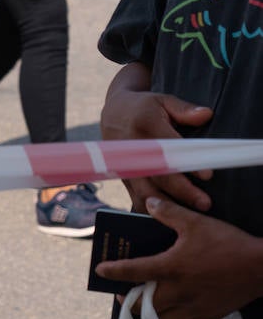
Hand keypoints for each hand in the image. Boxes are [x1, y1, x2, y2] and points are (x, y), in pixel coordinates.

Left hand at [95, 197, 262, 318]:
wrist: (262, 268)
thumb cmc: (228, 243)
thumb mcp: (196, 222)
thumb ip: (169, 213)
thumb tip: (150, 203)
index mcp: (171, 268)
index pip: (133, 271)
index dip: (113, 271)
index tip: (100, 271)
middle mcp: (179, 292)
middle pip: (144, 305)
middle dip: (130, 299)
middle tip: (125, 292)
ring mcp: (195, 307)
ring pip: (164, 318)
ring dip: (152, 311)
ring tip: (148, 301)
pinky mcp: (211, 315)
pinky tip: (179, 309)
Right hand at [101, 86, 212, 211]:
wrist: (112, 112)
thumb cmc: (143, 108)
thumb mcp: (162, 101)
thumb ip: (184, 109)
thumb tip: (206, 115)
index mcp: (144, 125)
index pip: (167, 148)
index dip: (186, 163)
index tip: (206, 176)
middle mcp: (131, 147)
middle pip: (157, 175)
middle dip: (182, 191)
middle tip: (204, 202)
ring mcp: (124, 164)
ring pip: (145, 190)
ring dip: (167, 205)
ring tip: (188, 215)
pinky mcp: (122, 176)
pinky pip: (136, 197)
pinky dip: (151, 210)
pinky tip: (168, 217)